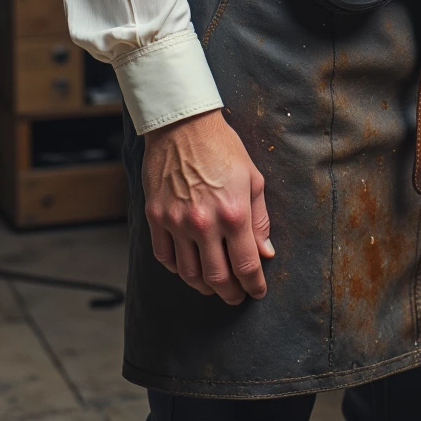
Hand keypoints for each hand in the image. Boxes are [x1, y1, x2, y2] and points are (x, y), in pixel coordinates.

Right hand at [142, 108, 273, 302]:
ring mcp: (176, 222)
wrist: (182, 124)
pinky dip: (178, 270)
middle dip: (231, 293)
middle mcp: (204, 223)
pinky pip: (165, 257)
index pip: (246, 265)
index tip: (257, 291)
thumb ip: (260, 219)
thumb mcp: (252, 178)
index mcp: (233, 213)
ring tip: (214, 286)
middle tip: (236, 296)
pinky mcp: (155, 217)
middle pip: (218, 277)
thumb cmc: (222, 147)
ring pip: (190, 274)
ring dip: (204, 286)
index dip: (254, 284)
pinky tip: (188, 268)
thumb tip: (265, 252)